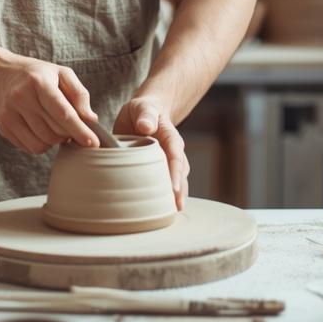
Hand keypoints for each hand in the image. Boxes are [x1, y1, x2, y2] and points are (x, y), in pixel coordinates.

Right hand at [0, 52, 98, 155]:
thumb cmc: (36, 74)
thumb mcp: (61, 73)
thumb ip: (79, 94)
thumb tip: (91, 120)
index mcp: (39, 82)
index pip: (62, 113)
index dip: (79, 130)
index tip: (93, 143)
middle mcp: (21, 98)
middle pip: (55, 131)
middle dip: (68, 133)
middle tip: (70, 124)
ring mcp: (9, 114)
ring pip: (43, 143)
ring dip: (55, 140)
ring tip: (54, 125)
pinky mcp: (4, 127)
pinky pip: (31, 148)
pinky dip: (42, 144)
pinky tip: (41, 129)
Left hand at [114, 95, 188, 209]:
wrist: (146, 113)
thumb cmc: (143, 111)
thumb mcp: (142, 107)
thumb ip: (145, 115)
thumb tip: (146, 127)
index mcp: (170, 137)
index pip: (176, 156)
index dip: (176, 173)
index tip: (174, 189)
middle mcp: (174, 153)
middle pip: (180, 174)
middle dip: (179, 191)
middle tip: (175, 209)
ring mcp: (170, 163)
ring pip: (177, 182)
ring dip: (175, 197)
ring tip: (169, 215)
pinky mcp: (161, 171)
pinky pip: (166, 185)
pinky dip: (164, 197)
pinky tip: (159, 212)